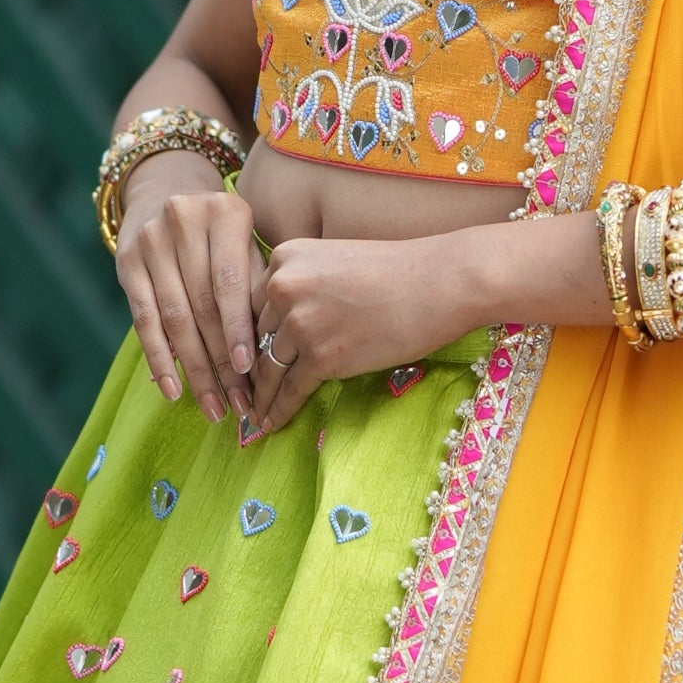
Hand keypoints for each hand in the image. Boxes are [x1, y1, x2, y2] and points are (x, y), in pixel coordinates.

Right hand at [115, 154, 262, 415]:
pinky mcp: (126, 261)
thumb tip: (272, 352)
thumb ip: (260, 288)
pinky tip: (172, 390)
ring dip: (195, 369)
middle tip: (238, 403)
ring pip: (174, 318)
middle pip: (203, 305)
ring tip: (213, 407)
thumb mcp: (249, 246)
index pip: (231, 283)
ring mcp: (151, 240)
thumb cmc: (224, 236)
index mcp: (225, 213)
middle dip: (221, 360)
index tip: (248, 372)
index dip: (237, 330)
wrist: (168, 191)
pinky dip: (159, 358)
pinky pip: (143, 319)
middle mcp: (184, 221)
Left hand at [241, 229, 483, 437]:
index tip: (245, 358)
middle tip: (243, 391)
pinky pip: (290, 389)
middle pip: (257, 336)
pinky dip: (278, 410)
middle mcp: (283, 287)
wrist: (439, 282)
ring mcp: (300, 322)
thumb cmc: (397, 272)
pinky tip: (269, 424)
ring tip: (254, 413)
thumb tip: (287, 326)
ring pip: (268, 367)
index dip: (251, 335)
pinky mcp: (321, 356)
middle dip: (252, 366)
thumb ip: (305, 286)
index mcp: (284, 258)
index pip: (256, 304)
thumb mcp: (335, 261)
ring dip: (261, 395)